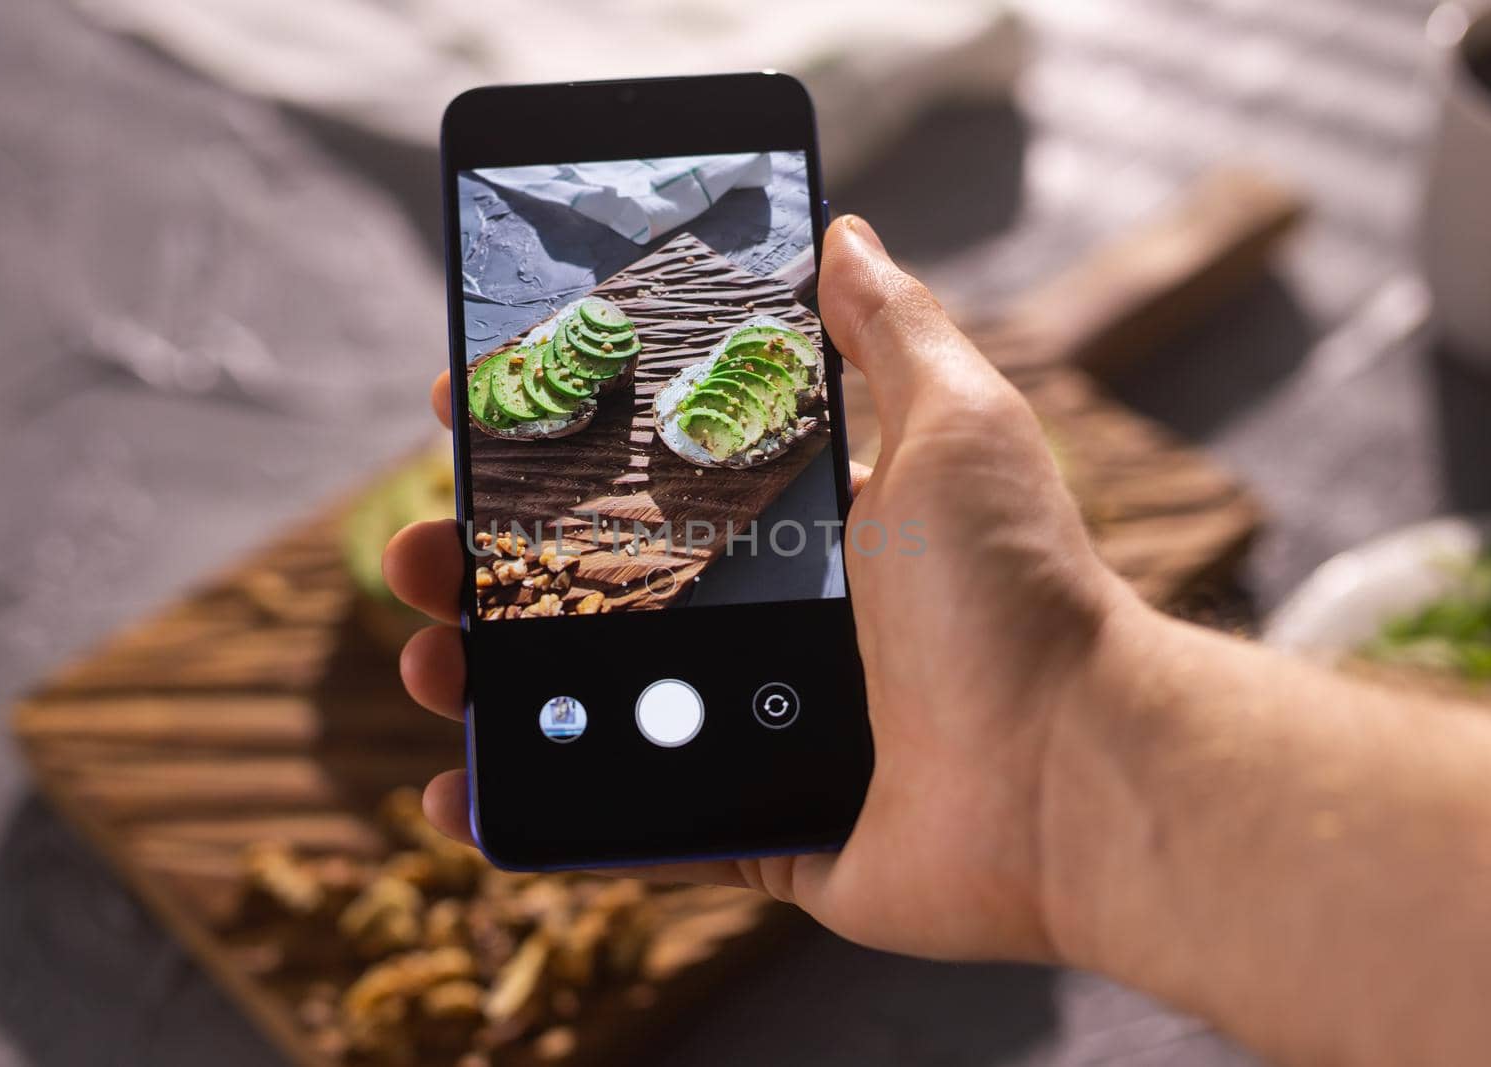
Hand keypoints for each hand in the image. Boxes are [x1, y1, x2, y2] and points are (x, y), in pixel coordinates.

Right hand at [385, 216, 1135, 962]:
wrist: (1070, 778)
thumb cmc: (1016, 598)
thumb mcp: (957, 430)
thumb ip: (892, 333)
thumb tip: (845, 234)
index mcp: (800, 536)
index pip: (647, 478)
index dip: (556, 450)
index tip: (472, 416)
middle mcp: (768, 629)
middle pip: (593, 590)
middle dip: (490, 566)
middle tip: (420, 549)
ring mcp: (748, 729)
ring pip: (584, 702)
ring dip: (487, 682)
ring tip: (426, 663)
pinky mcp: (746, 826)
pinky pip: (618, 821)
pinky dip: (534, 813)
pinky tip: (455, 792)